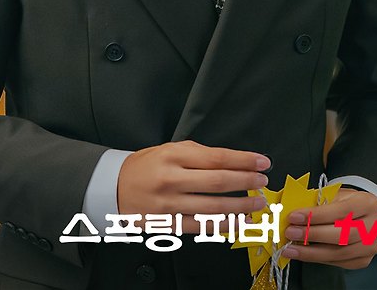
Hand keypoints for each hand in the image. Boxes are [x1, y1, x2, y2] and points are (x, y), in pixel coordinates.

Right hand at [117, 139, 269, 234]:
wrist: (112, 187)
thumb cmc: (145, 166)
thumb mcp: (169, 149)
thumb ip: (199, 154)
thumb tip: (234, 162)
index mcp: (174, 155)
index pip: (217, 157)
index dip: (244, 160)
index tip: (262, 162)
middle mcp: (171, 179)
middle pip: (218, 182)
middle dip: (246, 182)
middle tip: (263, 183)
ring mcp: (169, 203)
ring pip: (212, 207)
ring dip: (240, 207)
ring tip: (257, 205)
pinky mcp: (167, 223)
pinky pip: (200, 226)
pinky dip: (223, 226)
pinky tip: (238, 223)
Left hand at [282, 188, 376, 268]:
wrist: (363, 215)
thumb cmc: (346, 203)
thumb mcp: (335, 195)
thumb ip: (317, 203)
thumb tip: (292, 212)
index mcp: (367, 203)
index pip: (341, 210)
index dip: (316, 215)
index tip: (294, 217)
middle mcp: (375, 225)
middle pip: (342, 234)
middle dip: (312, 235)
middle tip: (290, 233)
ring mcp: (371, 245)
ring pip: (339, 252)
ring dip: (311, 252)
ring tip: (291, 249)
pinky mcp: (364, 260)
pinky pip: (338, 262)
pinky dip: (318, 259)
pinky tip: (304, 254)